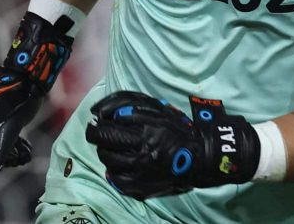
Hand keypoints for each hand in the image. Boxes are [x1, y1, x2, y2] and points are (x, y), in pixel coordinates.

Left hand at [85, 91, 260, 199]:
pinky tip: (116, 166)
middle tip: (95, 132)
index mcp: (148, 130)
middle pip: (106, 141)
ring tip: (108, 148)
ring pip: (108, 159)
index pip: (111, 125)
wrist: (198, 158)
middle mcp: (142, 150)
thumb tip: (110, 113)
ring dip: (104, 151)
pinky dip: (113, 171)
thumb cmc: (179, 130)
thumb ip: (137, 108)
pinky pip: (116, 179)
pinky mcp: (140, 186)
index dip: (100, 121)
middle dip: (96, 134)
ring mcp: (140, 170)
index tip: (98, 120)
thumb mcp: (161, 112)